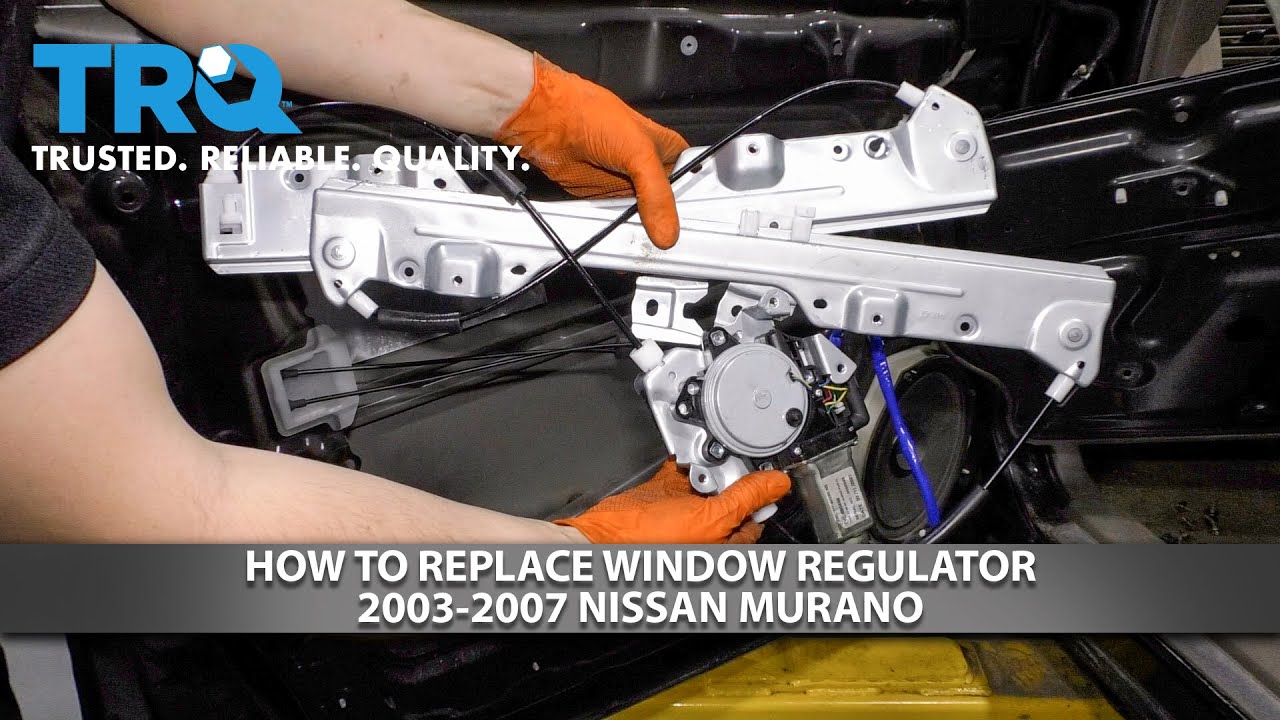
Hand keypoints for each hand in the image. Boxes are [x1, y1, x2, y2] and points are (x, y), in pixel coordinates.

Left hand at [495, 54, 688, 248]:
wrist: (549, 121)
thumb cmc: (591, 115)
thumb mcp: (638, 152)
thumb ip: (657, 194)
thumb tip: (668, 231)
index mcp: (667, 148)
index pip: (692, 178)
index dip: (695, 200)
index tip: (695, 222)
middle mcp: (648, 167)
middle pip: (668, 205)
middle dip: (666, 220)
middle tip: (666, 233)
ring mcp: (625, 183)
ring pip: (643, 216)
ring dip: (641, 226)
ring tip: (644, 234)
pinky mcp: (603, 197)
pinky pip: (616, 220)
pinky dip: (618, 228)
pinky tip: (621, 230)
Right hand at [554, 460, 790, 543]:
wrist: (601, 535)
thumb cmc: (649, 544)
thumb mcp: (709, 519)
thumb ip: (745, 499)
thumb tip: (776, 484)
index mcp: (724, 545)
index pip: (756, 517)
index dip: (762, 494)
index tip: (766, 470)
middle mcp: (707, 531)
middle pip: (733, 495)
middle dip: (732, 476)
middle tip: (730, 464)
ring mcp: (684, 513)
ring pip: (708, 481)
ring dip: (708, 466)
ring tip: (704, 462)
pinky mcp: (663, 496)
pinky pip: (681, 473)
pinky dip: (683, 461)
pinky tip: (684, 457)